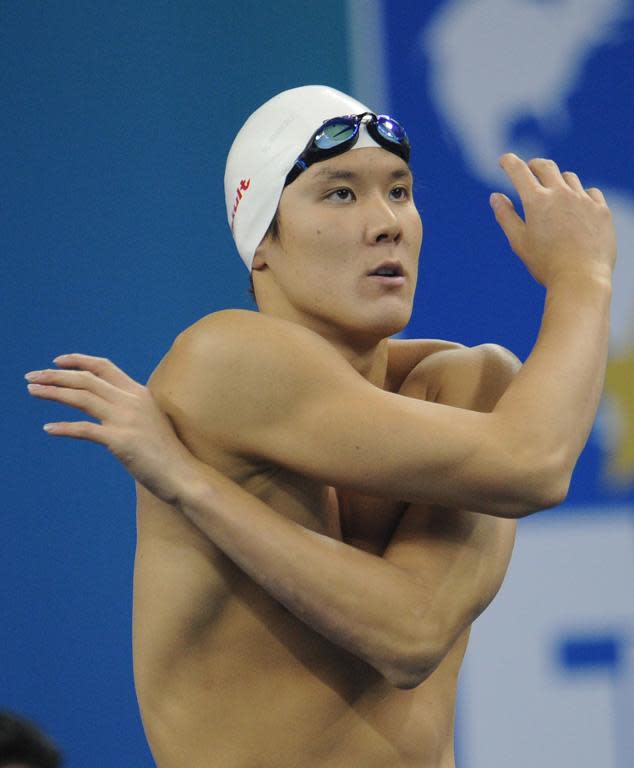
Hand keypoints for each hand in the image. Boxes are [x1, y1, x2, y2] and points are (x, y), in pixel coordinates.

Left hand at [25, 354, 201, 505]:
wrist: (184, 474)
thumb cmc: (167, 452)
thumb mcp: (151, 421)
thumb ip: (131, 409)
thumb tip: (109, 408)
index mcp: (139, 393)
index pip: (104, 367)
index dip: (79, 361)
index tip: (57, 362)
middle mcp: (132, 401)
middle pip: (87, 379)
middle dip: (55, 375)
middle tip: (32, 375)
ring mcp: (126, 420)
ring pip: (81, 398)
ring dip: (53, 392)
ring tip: (32, 390)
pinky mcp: (120, 441)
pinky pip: (84, 430)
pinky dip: (63, 428)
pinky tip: (48, 429)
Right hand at [490, 154, 615, 286]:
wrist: (581, 278)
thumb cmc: (546, 264)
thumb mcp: (519, 242)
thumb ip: (506, 216)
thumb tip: (495, 196)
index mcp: (536, 201)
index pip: (519, 171)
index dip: (509, 162)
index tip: (504, 159)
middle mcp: (561, 194)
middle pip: (546, 167)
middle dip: (534, 165)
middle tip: (530, 168)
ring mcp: (583, 200)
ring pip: (569, 178)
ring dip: (558, 181)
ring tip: (554, 194)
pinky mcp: (601, 210)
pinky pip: (590, 193)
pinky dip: (580, 195)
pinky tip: (577, 207)